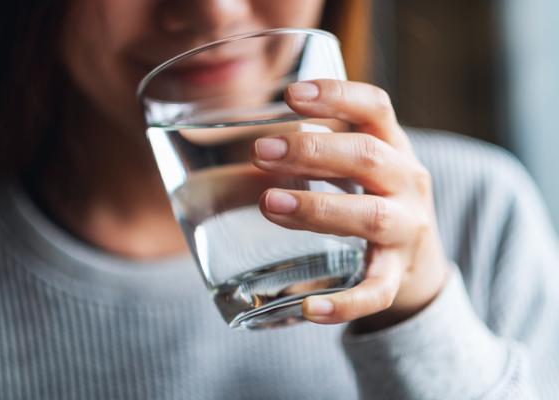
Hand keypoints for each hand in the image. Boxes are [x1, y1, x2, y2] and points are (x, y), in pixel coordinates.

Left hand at [251, 80, 449, 331]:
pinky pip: (376, 291)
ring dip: (318, 208)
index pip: (375, 108)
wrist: (419, 263)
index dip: (337, 96)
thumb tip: (244, 137)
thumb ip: (317, 149)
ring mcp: (407, 230)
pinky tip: (308, 309)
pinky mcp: (397, 275)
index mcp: (394, 147)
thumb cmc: (374, 200)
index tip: (291, 94)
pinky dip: (344, 303)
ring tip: (269, 203)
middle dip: (313, 152)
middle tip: (260, 151)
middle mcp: (407, 183)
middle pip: (368, 157)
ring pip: (370, 217)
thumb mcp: (359, 167)